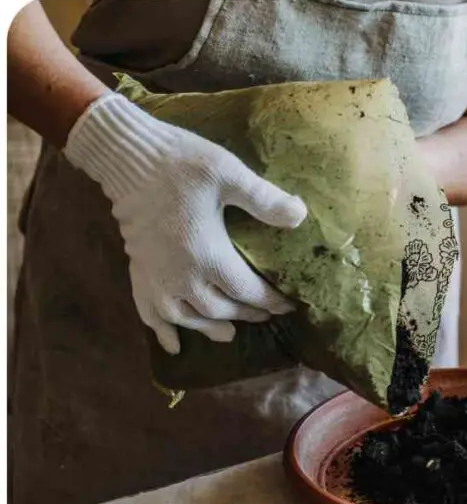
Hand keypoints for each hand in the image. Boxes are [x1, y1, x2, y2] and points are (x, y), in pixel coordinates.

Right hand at [64, 92, 307, 353]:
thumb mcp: (229, 174)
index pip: (247, 291)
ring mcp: (156, 277)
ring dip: (209, 328)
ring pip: (186, 317)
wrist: (128, 159)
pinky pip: (149, 312)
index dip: (271, 302)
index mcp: (208, 255)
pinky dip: (162, 331)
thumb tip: (301, 215)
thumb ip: (264, 199)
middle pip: (219, 309)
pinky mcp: (138, 271)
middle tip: (265, 316)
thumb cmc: (181, 164)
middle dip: (245, 314)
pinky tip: (173, 345)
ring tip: (229, 335)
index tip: (290, 306)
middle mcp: (181, 276)